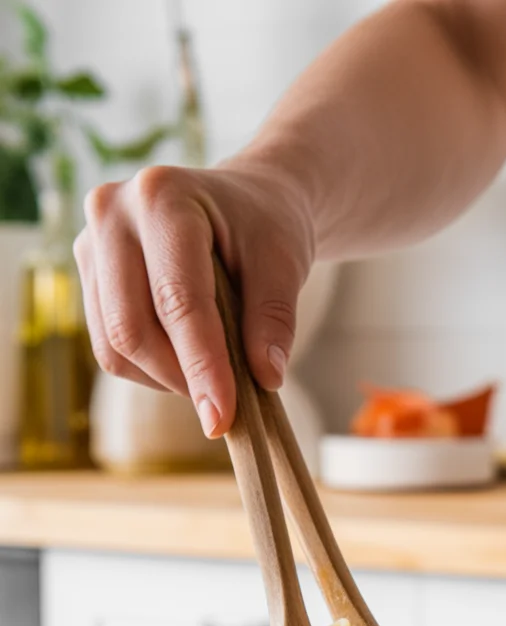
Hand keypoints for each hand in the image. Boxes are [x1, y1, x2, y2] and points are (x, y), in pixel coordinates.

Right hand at [73, 160, 315, 435]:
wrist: (244, 202)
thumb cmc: (265, 227)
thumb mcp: (285, 263)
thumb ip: (275, 318)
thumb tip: (265, 378)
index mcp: (163, 197)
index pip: (177, 300)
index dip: (201, 365)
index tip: (222, 418)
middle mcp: (112, 213)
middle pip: (131, 328)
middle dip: (179, 379)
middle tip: (225, 406)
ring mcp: (90, 244)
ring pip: (113, 345)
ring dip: (164, 378)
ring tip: (211, 374)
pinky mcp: (89, 275)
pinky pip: (108, 347)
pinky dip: (149, 370)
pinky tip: (186, 359)